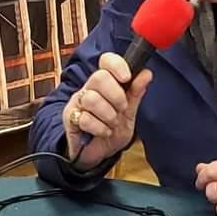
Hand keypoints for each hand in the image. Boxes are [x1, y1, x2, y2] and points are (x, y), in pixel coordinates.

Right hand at [62, 52, 151, 168]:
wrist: (98, 155)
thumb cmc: (111, 130)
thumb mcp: (129, 113)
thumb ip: (136, 93)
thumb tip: (146, 73)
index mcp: (105, 83)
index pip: (106, 61)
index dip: (117, 65)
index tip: (127, 77)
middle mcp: (89, 88)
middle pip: (99, 77)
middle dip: (116, 96)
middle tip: (121, 109)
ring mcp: (78, 102)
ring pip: (92, 98)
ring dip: (108, 115)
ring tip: (111, 124)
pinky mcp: (70, 117)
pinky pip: (85, 119)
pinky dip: (100, 129)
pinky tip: (103, 132)